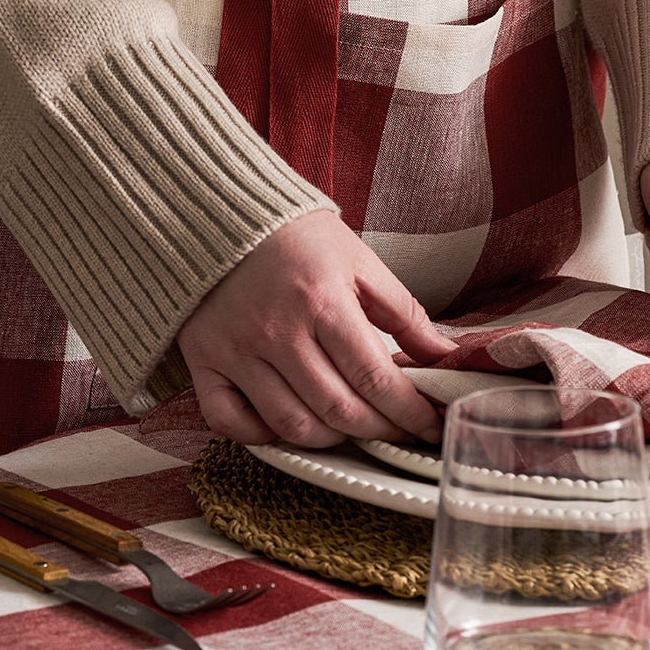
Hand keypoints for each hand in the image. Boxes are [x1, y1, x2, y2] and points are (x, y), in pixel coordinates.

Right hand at [175, 209, 453, 449]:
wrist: (222, 211)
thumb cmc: (297, 236)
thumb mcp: (358, 260)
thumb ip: (404, 311)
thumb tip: (445, 355)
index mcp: (322, 300)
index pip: (375, 379)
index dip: (409, 412)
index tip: (430, 426)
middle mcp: (277, 331)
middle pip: (338, 410)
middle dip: (379, 430)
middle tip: (398, 429)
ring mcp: (236, 350)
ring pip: (292, 426)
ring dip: (332, 439)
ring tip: (352, 426)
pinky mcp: (204, 360)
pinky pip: (230, 422)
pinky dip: (262, 437)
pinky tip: (288, 425)